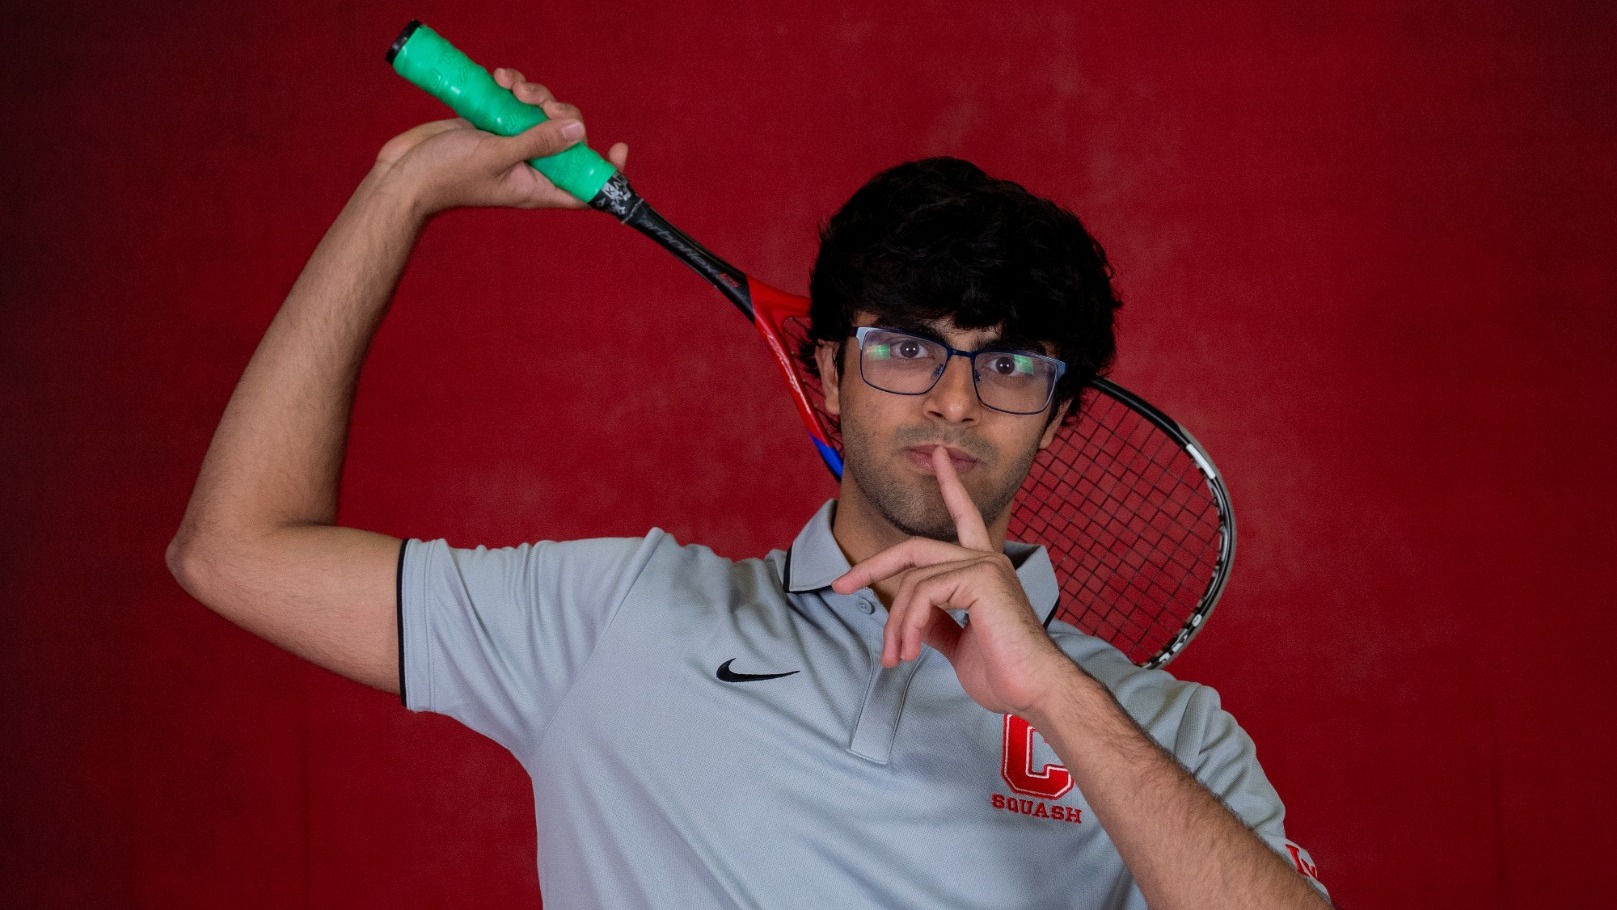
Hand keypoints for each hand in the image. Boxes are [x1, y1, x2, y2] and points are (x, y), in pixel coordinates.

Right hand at [371, 68, 630, 217]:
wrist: (402, 173)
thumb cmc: (446, 175)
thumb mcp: (497, 156)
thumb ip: (538, 142)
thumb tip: (578, 130)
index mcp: (537, 187)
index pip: (584, 186)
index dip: (606, 171)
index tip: (619, 147)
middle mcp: (529, 167)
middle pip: (566, 137)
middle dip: (559, 112)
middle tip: (538, 103)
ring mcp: (510, 144)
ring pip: (541, 113)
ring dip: (532, 92)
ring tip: (511, 86)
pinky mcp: (492, 125)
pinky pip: (515, 102)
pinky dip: (511, 86)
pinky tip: (500, 76)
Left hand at [833, 447, 1074, 715]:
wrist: (1035, 693)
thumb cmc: (1005, 674)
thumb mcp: (957, 643)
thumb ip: (936, 622)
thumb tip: (912, 617)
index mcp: (985, 568)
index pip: (964, 516)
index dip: (950, 485)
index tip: (939, 455)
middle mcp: (986, 558)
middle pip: (914, 548)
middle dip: (873, 565)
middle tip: (841, 585)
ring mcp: (984, 564)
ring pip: (912, 581)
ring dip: (895, 624)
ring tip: (895, 658)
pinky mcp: (980, 578)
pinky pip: (922, 594)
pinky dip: (908, 625)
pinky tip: (911, 651)